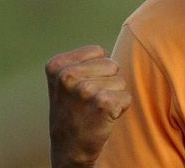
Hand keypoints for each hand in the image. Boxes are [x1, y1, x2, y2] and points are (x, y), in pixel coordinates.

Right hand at [45, 45, 130, 167]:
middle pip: (112, 65)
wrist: (69, 151)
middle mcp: (67, 75)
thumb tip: (128, 34)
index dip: (97, 71)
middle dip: (108, 83)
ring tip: (95, 111)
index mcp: (56, 65)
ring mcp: (83, 90)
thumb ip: (84, 61)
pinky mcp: (102, 103)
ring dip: (114, 97)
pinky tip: (104, 119)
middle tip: (89, 103)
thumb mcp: (67, 81)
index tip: (81, 90)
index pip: (99, 52)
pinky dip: (121, 108)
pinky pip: (126, 97)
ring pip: (121, 81)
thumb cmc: (74, 111)